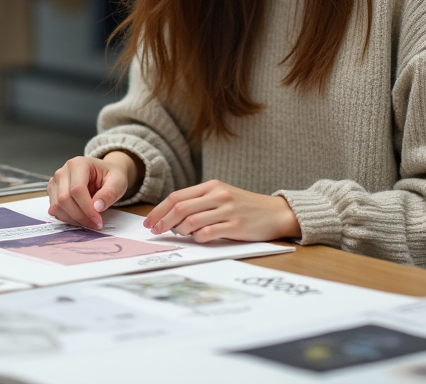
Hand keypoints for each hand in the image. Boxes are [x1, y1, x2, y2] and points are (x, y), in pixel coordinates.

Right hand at [47, 152, 137, 229]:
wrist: (104, 173)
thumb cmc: (110, 175)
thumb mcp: (118, 182)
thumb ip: (109, 194)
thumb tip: (96, 207)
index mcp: (78, 164)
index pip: (77, 189)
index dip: (87, 208)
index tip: (97, 219)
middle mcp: (63, 171)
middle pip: (64, 199)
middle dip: (80, 216)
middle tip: (94, 223)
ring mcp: (56, 182)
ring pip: (57, 206)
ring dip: (72, 218)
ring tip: (88, 221)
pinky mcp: (53, 192)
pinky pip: (54, 209)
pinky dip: (66, 217)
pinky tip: (80, 217)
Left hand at [143, 180, 300, 243]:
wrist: (275, 212)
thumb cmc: (245, 206)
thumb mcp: (222, 196)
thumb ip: (200, 203)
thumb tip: (171, 217)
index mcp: (211, 186)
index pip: (177, 196)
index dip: (159, 210)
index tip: (149, 222)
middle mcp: (218, 195)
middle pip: (180, 208)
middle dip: (163, 222)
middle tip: (155, 232)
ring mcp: (227, 210)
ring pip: (191, 221)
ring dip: (180, 231)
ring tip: (180, 235)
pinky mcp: (235, 225)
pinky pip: (208, 233)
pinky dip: (198, 238)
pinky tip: (198, 238)